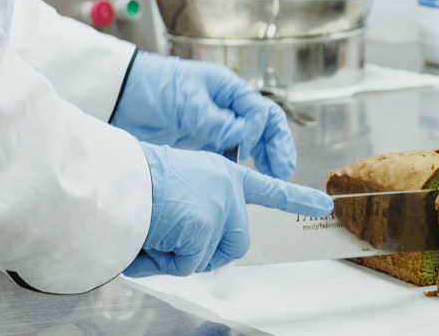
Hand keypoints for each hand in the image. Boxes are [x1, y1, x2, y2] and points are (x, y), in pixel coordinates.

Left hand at [111, 52, 297, 178]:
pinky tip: (246, 180)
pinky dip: (242, 166)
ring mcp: (216, 123)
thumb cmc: (153, 87)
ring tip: (274, 178)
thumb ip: (214, 120)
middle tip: (283, 171)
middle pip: (265, 126)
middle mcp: (227, 105)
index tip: (250, 150)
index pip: (261, 111)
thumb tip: (241, 136)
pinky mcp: (203, 139)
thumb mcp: (186, 101)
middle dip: (277, 147)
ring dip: (265, 158)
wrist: (122, 96)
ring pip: (252, 141)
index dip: (261, 132)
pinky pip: (231, 153)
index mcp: (228, 88)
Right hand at [123, 143, 333, 276]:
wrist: (115, 179)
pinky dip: (164, 260)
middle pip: (235, 244)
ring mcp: (220, 206)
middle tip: (172, 241)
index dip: (296, 198)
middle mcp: (227, 186)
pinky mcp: (207, 225)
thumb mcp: (178, 191)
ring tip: (155, 230)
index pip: (267, 187)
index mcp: (220, 172)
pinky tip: (150, 236)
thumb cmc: (134, 184)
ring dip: (180, 257)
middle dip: (205, 253)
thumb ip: (199, 214)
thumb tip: (195, 253)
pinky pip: (187, 265)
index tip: (324, 203)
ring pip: (210, 258)